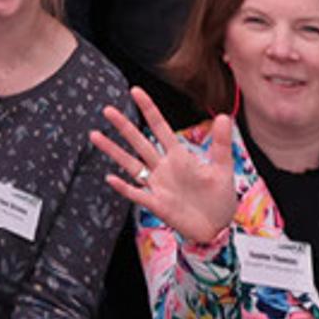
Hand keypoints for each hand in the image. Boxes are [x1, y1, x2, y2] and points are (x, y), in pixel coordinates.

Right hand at [91, 89, 239, 250]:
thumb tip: (224, 116)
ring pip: (131, 164)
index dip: (148, 109)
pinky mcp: (156, 204)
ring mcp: (157, 185)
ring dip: (114, 151)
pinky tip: (111, 178)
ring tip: (95, 136)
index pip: (160, 127)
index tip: (135, 91)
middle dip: (123, 126)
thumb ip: (221, 143)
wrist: (217, 228)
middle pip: (139, 143)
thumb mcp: (223, 168)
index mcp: (179, 156)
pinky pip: (136, 193)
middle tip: (107, 110)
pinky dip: (124, 187)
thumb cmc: (220, 198)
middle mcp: (164, 168)